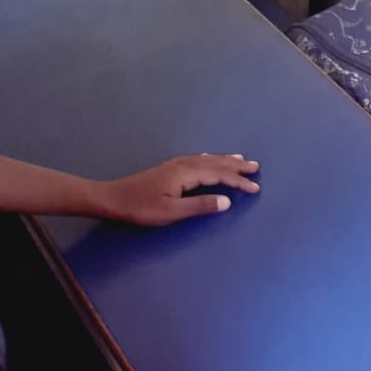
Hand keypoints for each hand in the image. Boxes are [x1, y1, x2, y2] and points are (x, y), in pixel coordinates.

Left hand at [95, 154, 259, 226]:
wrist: (114, 198)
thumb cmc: (142, 208)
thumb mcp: (172, 212)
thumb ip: (200, 206)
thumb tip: (227, 201)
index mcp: (186, 174)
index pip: (219, 175)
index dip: (238, 181)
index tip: (255, 188)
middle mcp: (183, 165)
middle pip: (215, 163)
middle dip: (236, 165)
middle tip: (255, 166)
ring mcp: (175, 165)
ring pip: (207, 159)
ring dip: (225, 160)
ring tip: (240, 159)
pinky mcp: (169, 169)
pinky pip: (198, 159)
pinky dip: (211, 159)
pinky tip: (210, 159)